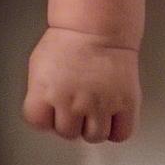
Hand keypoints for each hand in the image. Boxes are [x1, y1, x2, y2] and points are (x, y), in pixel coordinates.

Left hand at [22, 27, 140, 141]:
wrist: (98, 28)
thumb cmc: (68, 41)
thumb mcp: (39, 66)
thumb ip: (39, 93)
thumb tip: (46, 112)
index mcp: (46, 93)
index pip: (39, 124)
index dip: (45, 118)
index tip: (51, 112)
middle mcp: (72, 103)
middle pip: (68, 133)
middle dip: (70, 122)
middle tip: (75, 108)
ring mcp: (100, 105)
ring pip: (94, 137)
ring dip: (93, 127)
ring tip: (94, 111)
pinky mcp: (124, 103)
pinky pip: (121, 134)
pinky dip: (117, 130)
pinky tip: (112, 117)